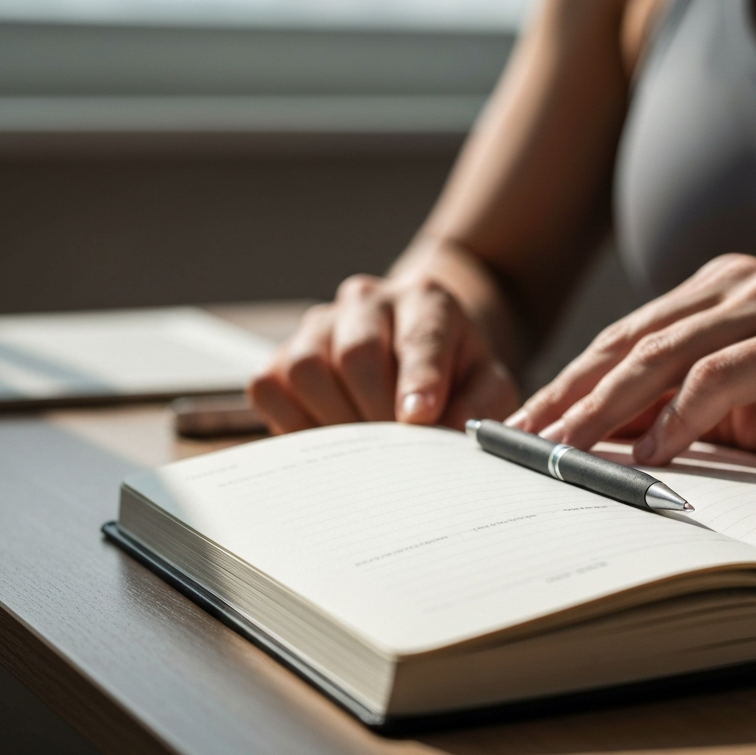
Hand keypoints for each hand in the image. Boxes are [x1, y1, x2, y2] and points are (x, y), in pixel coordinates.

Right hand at [249, 274, 518, 433]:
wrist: (416, 349)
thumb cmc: (453, 370)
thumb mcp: (485, 382)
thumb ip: (481, 404)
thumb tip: (456, 432)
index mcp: (425, 299)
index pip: (420, 337)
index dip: (418, 379)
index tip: (420, 417)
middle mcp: (367, 301)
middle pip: (358, 353)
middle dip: (377, 411)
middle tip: (396, 455)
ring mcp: (318, 325)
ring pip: (306, 368)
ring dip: (335, 421)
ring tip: (365, 450)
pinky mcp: (281, 354)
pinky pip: (270, 389)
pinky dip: (296, 424)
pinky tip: (330, 440)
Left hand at [511, 254, 755, 486]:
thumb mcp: (741, 411)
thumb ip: (677, 410)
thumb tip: (597, 441)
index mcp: (714, 293)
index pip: (621, 341)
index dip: (568, 384)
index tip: (522, 428)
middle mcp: (735, 285)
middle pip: (628, 344)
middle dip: (569, 397)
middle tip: (521, 441)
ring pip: (662, 355)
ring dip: (606, 409)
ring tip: (564, 451)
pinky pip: (723, 376)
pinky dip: (683, 417)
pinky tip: (654, 456)